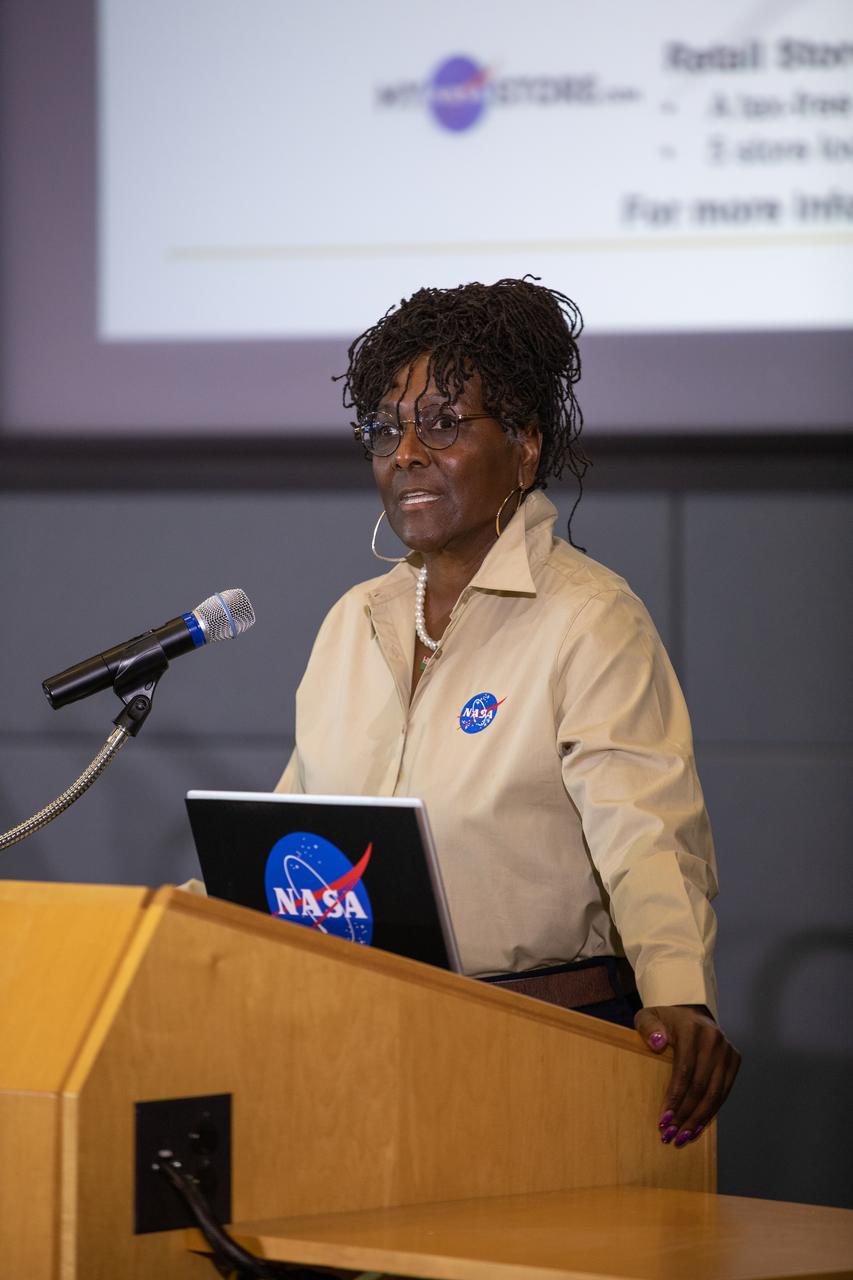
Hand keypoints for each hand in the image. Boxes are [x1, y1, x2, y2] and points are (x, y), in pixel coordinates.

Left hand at [634, 1004, 740, 1147]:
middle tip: (672, 1135)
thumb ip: (648, 1028)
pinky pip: (724, 1092)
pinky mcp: (735, 1059)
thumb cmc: (664, 1019)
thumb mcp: (648, 1017)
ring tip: (684, 1137)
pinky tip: (697, 1126)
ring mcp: (727, 1050)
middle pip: (702, 1086)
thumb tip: (658, 1043)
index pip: (685, 1070)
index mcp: (692, 1029)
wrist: (689, 1011)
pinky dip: (711, 1112)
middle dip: (686, 1114)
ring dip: (699, 1119)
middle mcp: (714, 1040)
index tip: (663, 1120)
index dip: (675, 1098)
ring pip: (716, 1093)